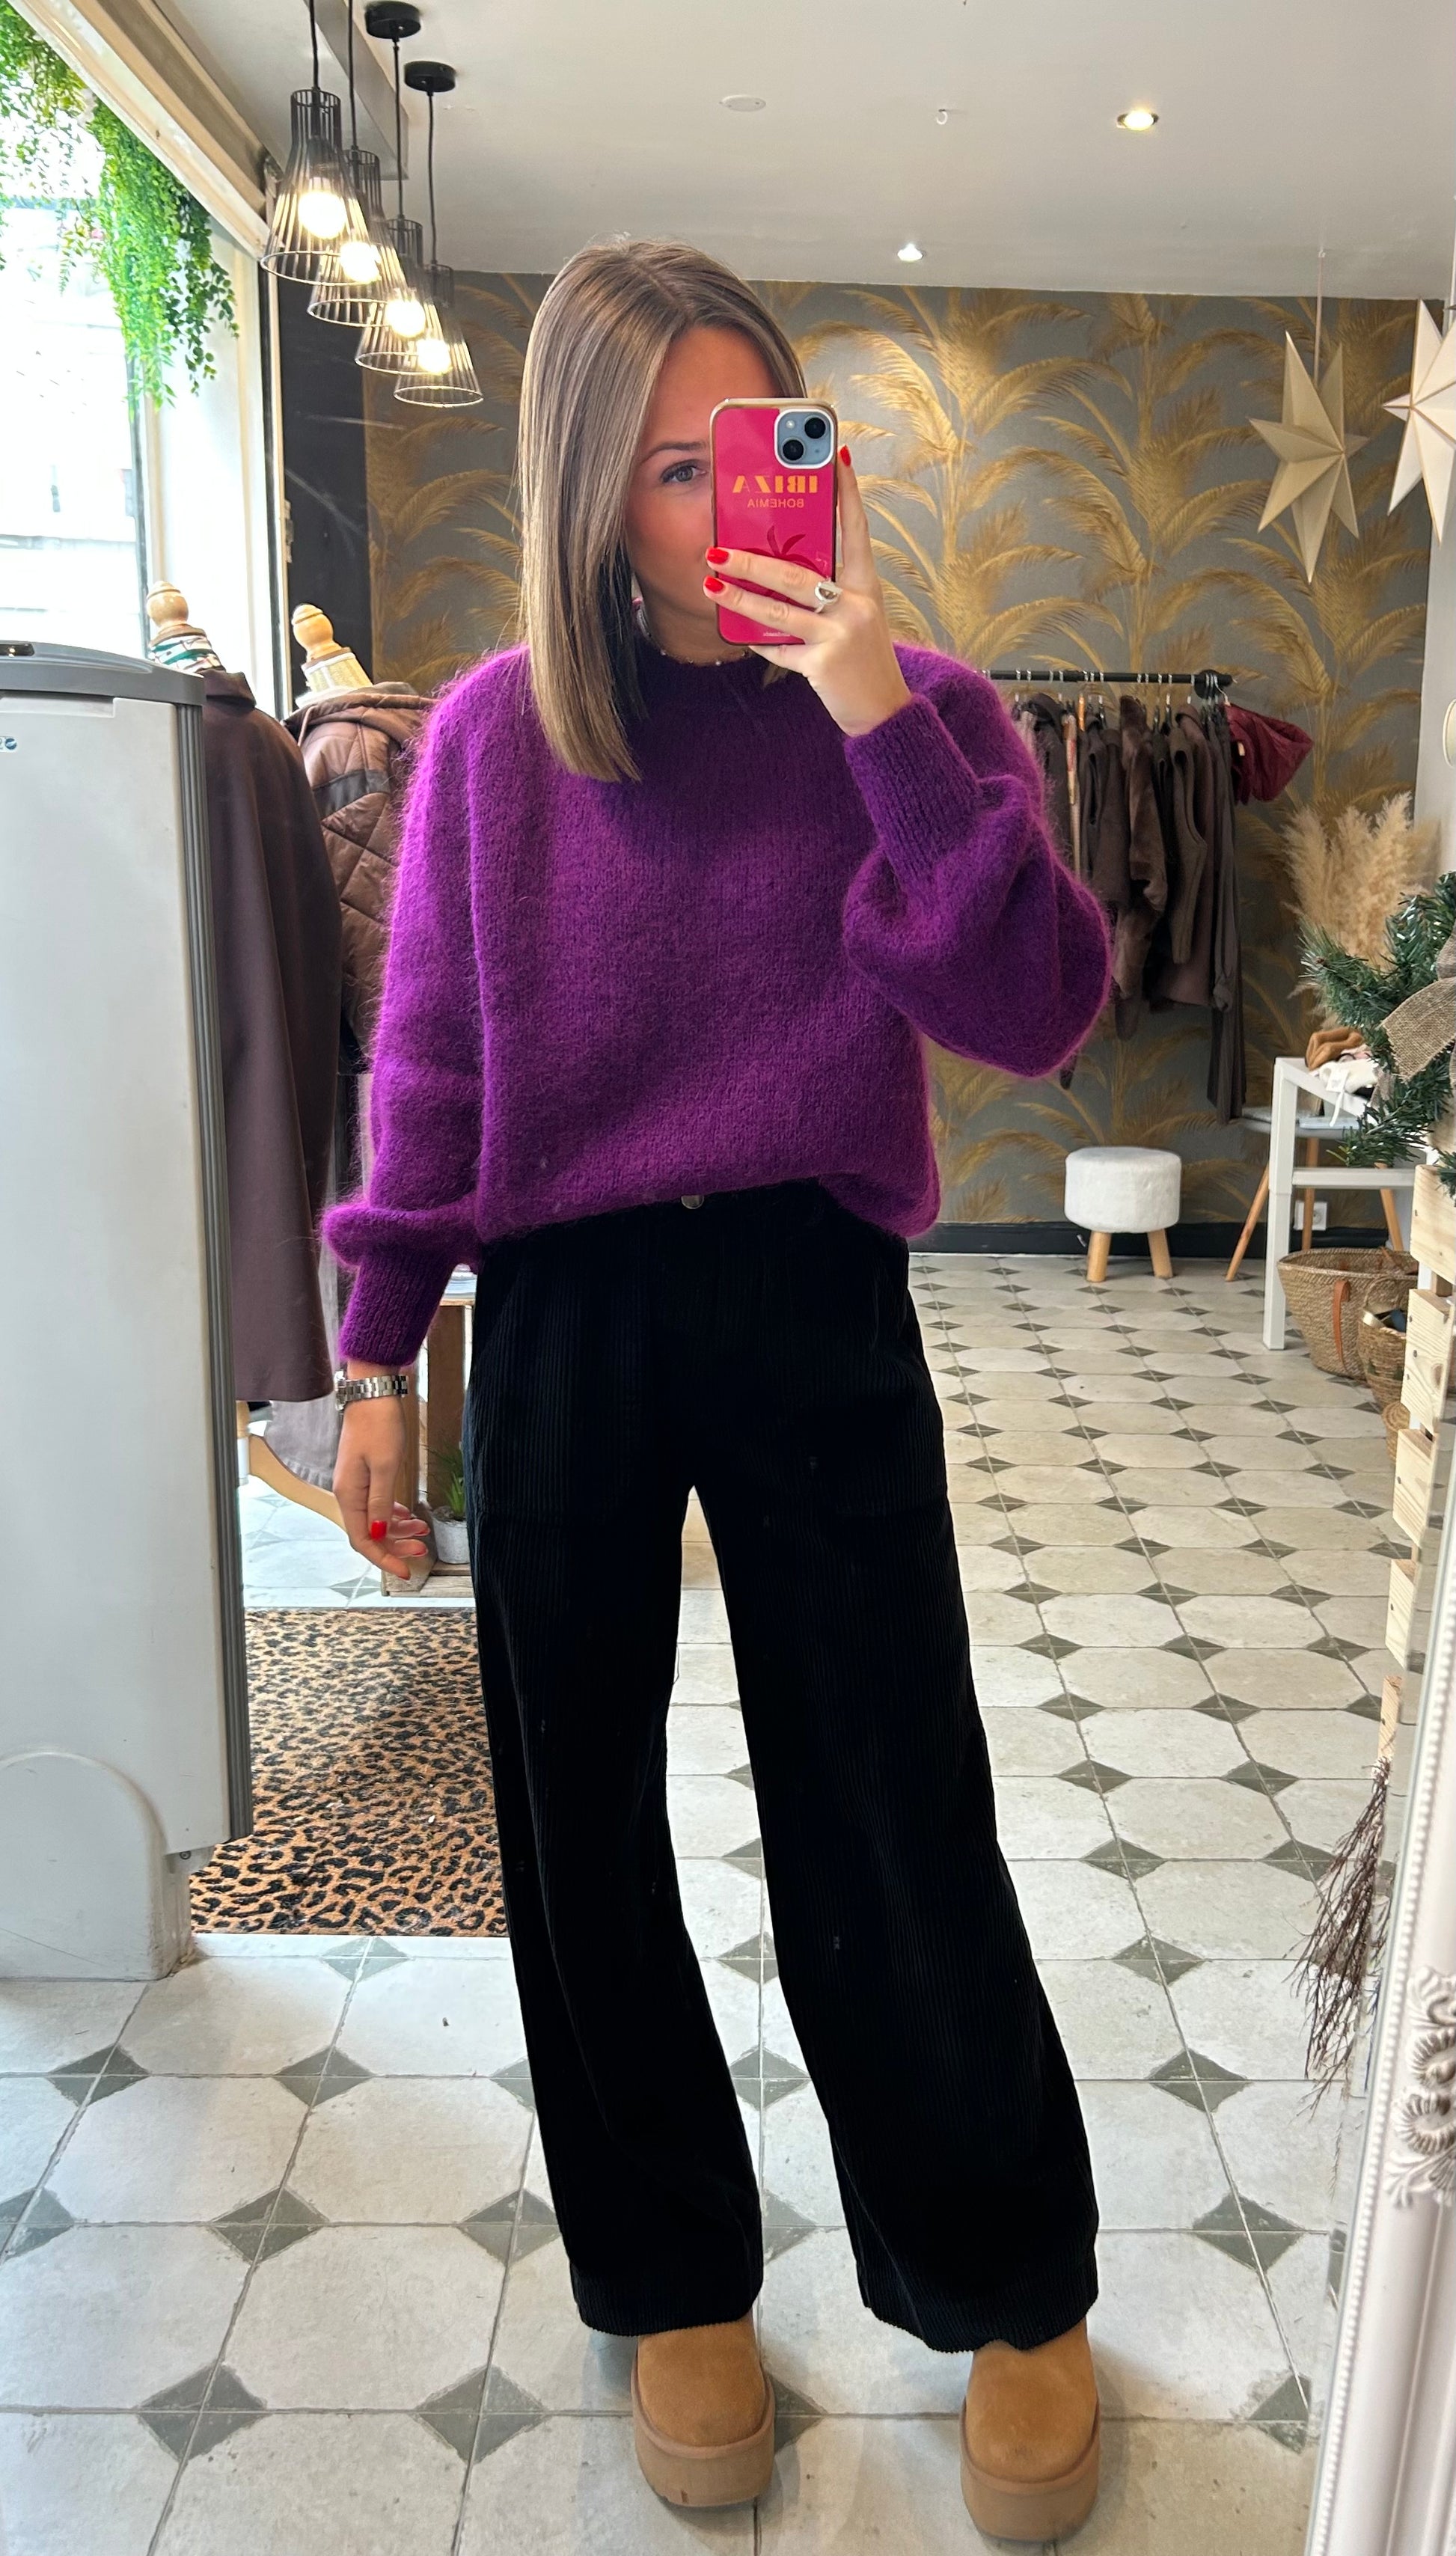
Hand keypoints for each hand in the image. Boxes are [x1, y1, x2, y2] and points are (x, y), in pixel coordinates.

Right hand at [334, 1395, 430, 1582]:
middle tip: (421, 1550)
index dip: (384, 1559)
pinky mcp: (366, 1475)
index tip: (406, 1571)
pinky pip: (378, 1504)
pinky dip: (393, 1513)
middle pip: (370, 1533)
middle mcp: (349, 1493)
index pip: (363, 1540)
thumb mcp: (386, 1466)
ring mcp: (356, 1484)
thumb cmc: (379, 1425)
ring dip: (397, 1529)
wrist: (373, 1393)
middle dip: (395, 1545)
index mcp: (350, 1495)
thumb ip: (381, 1502)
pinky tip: (409, 1515)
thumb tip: (378, 1533)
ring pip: (376, 1520)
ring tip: (423, 1530)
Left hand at [702, 446, 911, 737]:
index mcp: (866, 587)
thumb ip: (828, 593)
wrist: (884, 711)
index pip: (856, 530)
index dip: (847, 493)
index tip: (836, 456)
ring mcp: (840, 636)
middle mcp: (857, 606)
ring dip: (739, 598)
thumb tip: (776, 568)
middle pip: (796, 575)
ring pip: (779, 612)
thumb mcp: (855, 617)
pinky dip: (761, 644)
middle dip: (752, 562)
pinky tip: (740, 634)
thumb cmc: (863, 659)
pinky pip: (781, 651)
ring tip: (710, 586)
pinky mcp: (824, 665)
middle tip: (717, 550)